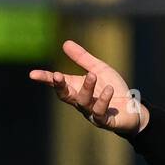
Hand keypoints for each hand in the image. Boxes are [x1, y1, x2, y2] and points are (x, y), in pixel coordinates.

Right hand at [29, 39, 148, 135]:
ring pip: (83, 102)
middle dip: (59, 86)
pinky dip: (103, 100)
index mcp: (76, 89)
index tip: (32, 74)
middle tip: (56, 75)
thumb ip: (83, 59)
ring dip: (86, 88)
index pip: (57, 84)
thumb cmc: (112, 88)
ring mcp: (91, 113)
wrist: (132, 109)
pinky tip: (109, 90)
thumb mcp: (99, 69)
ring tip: (92, 75)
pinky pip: (100, 112)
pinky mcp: (105, 121)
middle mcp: (80, 102)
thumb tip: (65, 43)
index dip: (45, 79)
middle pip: (65, 95)